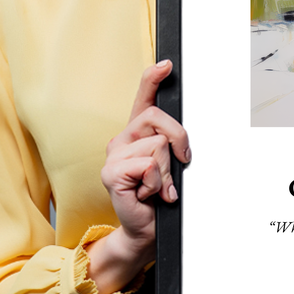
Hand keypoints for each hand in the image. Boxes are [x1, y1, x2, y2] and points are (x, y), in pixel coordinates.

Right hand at [86, 60, 190, 293]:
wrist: (146, 229)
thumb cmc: (159, 196)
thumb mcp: (170, 165)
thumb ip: (172, 145)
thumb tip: (182, 137)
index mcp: (137, 133)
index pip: (143, 98)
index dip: (153, 78)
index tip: (167, 64)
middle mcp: (122, 139)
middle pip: (158, 118)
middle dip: (179, 140)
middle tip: (179, 164)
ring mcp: (113, 155)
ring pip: (158, 145)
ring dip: (167, 171)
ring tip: (158, 187)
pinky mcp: (111, 173)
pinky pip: (148, 165)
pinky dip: (157, 183)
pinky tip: (148, 194)